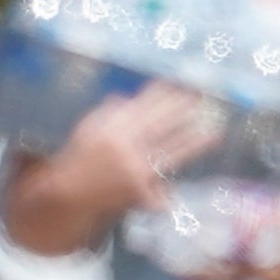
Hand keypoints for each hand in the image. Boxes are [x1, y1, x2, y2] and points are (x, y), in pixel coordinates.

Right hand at [54, 83, 221, 216]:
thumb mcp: (86, 130)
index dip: (159, 96)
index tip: (176, 85)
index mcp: (110, 130)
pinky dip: (166, 192)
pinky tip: (179, 191)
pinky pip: (159, 188)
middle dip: (181, 112)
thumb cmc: (77, 159)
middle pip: (159, 126)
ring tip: (214, 133)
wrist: (65, 194)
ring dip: (192, 143)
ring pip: (169, 153)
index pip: (140, 108)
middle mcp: (123, 148)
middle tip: (201, 100)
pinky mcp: (138, 191)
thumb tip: (127, 98)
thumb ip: (106, 113)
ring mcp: (132, 170)